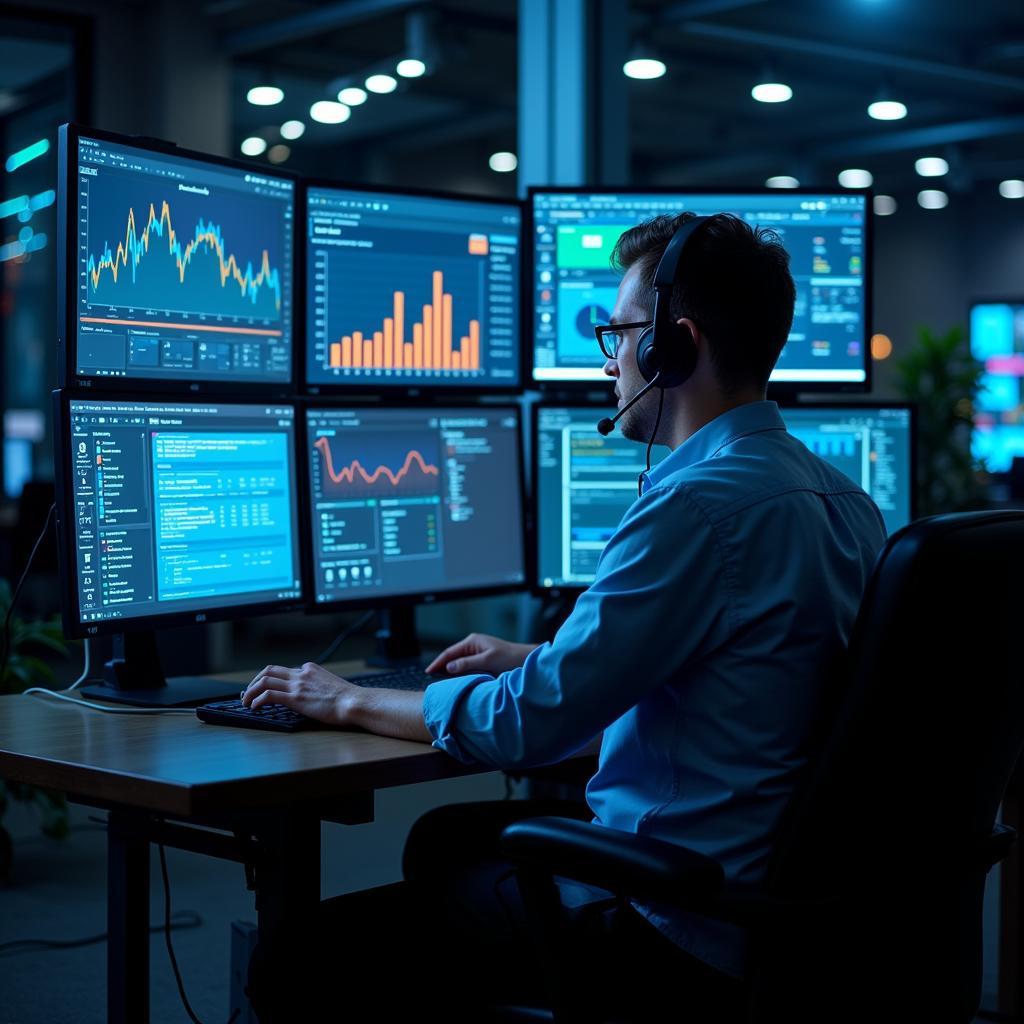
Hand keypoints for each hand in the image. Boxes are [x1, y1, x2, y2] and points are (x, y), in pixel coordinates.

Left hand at [241, 662, 356, 725]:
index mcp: (309, 669)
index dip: (268, 679)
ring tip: (246, 702)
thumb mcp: (329, 685)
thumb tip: (309, 695)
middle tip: (248, 692)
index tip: (262, 688)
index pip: (283, 670)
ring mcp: (298, 685)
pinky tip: (254, 707)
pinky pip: (269, 695)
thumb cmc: (346, 699)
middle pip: (269, 670)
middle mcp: (301, 673)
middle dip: (254, 681)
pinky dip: (257, 700)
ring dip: (251, 691)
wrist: (353, 702)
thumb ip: (316, 685)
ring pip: (265, 681)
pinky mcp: (296, 698)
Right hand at [425, 633, 537, 676]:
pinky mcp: (482, 661)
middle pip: (452, 657)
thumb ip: (468, 663)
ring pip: (459, 663)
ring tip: (440, 682)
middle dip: (441, 667)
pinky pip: (466, 667)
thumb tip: (449, 667)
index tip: (428, 672)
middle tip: (430, 679)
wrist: (526, 661)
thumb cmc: (509, 658)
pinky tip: (455, 681)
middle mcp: (473, 645)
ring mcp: (477, 653)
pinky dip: (460, 674)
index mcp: (472, 641)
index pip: (449, 652)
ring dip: (450, 671)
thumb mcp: (487, 661)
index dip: (437, 662)